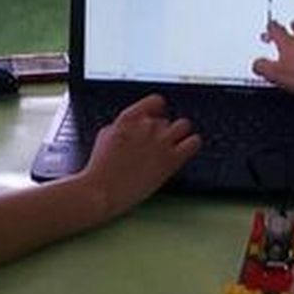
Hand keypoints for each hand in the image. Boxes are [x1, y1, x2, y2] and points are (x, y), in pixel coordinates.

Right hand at [80, 93, 200, 215]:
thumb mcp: (106, 135)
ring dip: (179, 134)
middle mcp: (147, 126)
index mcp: (130, 117)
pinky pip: (194, 142)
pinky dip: (192, 144)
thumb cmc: (99, 168)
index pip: (156, 101)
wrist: (101, 191)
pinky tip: (185, 150)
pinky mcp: (171, 160)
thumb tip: (138, 124)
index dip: (157, 110)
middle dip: (162, 130)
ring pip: (184, 125)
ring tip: (172, 147)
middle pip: (166, 119)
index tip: (156, 118)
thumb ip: (125, 125)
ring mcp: (161, 142)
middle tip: (155, 146)